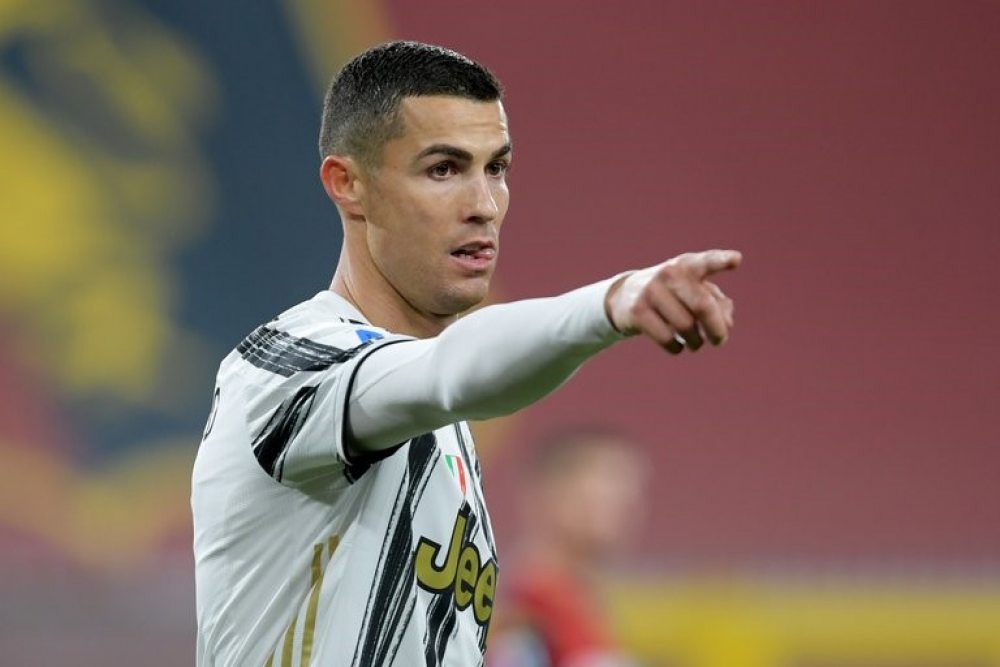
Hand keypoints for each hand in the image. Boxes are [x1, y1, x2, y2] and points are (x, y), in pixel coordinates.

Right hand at [605, 249, 741, 352]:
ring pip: (685, 327)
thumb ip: (719, 305)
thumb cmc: (673, 295)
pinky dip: (677, 348)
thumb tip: (726, 325)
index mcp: (687, 265)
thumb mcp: (695, 292)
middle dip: (716, 329)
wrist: (625, 296)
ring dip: (696, 341)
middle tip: (720, 341)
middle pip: (702, 306)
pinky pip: (667, 339)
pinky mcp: (637, 310)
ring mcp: (650, 291)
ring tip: (695, 342)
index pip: (706, 262)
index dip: (721, 261)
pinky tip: (677, 346)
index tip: (736, 260)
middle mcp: (668, 273)